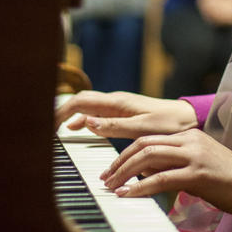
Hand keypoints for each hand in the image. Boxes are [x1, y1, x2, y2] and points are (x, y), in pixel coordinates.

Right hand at [55, 90, 197, 139]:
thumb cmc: (170, 124)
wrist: (189, 119)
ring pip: (85, 107)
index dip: (60, 112)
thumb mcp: (143, 128)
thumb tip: (87, 123)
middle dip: (59, 111)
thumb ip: (115, 126)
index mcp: (117, 103)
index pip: (80, 102)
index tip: (46, 127)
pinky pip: (95, 114)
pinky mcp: (122, 114)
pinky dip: (81, 120)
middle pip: (79, 101)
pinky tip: (75, 129)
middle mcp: (114, 101)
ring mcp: (117, 107)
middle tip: (42, 129)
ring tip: (52, 129)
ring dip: (68, 115)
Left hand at [102, 129, 231, 214]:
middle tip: (104, 178)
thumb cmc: (227, 180)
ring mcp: (193, 155)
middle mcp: (188, 140)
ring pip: (148, 157)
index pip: (148, 138)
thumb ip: (173, 165)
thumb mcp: (196, 166)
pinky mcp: (198, 173)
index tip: (111, 168)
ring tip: (111, 187)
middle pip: (143, 144)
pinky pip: (161, 178)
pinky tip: (128, 195)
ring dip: (124, 173)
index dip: (125, 153)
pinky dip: (140, 187)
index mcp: (188, 135)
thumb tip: (144, 174)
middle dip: (119, 161)